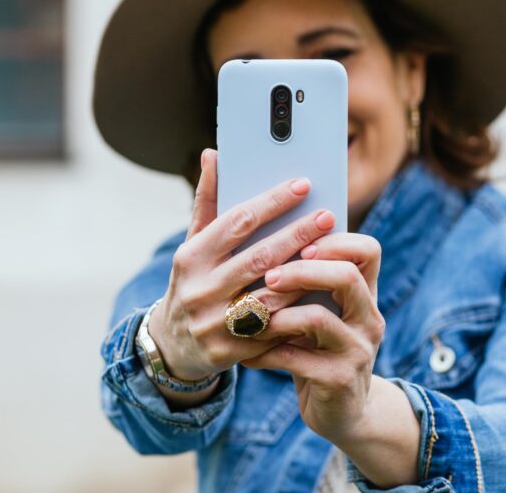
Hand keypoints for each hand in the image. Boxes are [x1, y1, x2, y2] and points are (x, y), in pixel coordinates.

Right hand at [150, 148, 337, 380]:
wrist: (173, 346)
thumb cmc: (193, 281)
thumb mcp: (193, 244)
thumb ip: (207, 201)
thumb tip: (213, 154)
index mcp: (190, 256)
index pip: (237, 221)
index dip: (272, 202)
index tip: (303, 185)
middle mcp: (200, 289)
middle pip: (260, 257)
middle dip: (298, 234)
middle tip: (328, 216)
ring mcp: (214, 323)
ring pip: (272, 294)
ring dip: (306, 274)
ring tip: (333, 253)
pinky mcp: (230, 351)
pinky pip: (274, 328)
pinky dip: (300, 310)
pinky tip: (324, 294)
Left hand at [241, 231, 384, 443]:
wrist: (342, 412)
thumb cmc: (319, 349)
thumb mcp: (320, 313)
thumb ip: (306, 284)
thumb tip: (260, 241)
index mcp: (365, 295)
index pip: (368, 250)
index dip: (335, 241)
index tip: (301, 244)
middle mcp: (368, 318)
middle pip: (346, 276)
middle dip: (300, 271)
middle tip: (269, 277)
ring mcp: (357, 350)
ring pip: (318, 318)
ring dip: (277, 314)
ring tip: (251, 316)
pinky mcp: (339, 380)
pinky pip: (295, 358)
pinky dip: (265, 353)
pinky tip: (246, 355)